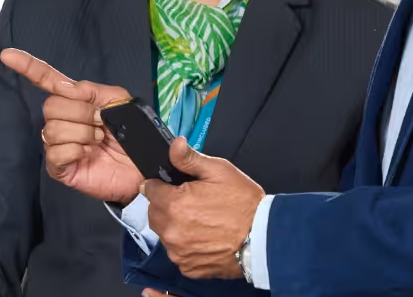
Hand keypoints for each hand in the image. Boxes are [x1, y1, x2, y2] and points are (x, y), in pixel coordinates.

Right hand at [0, 48, 142, 204]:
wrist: (144, 163)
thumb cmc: (131, 132)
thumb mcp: (118, 100)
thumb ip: (91, 90)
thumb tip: (65, 87)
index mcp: (75, 100)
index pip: (47, 80)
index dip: (28, 66)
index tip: (8, 55)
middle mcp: (62, 120)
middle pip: (50, 106)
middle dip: (81, 112)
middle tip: (102, 122)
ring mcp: (59, 144)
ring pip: (53, 129)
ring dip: (83, 133)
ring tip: (99, 139)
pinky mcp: (60, 167)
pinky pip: (55, 153)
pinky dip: (76, 151)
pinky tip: (88, 153)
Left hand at [144, 138, 264, 279]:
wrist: (263, 238)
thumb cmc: (243, 203)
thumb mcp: (219, 171)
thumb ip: (190, 159)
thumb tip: (174, 145)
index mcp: (174, 204)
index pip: (149, 190)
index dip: (161, 185)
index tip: (175, 186)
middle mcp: (171, 231)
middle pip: (155, 213)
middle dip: (167, 205)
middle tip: (193, 202)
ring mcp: (179, 252)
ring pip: (165, 234)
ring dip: (175, 226)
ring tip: (202, 221)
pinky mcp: (188, 267)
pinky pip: (178, 252)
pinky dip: (186, 245)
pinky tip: (205, 237)